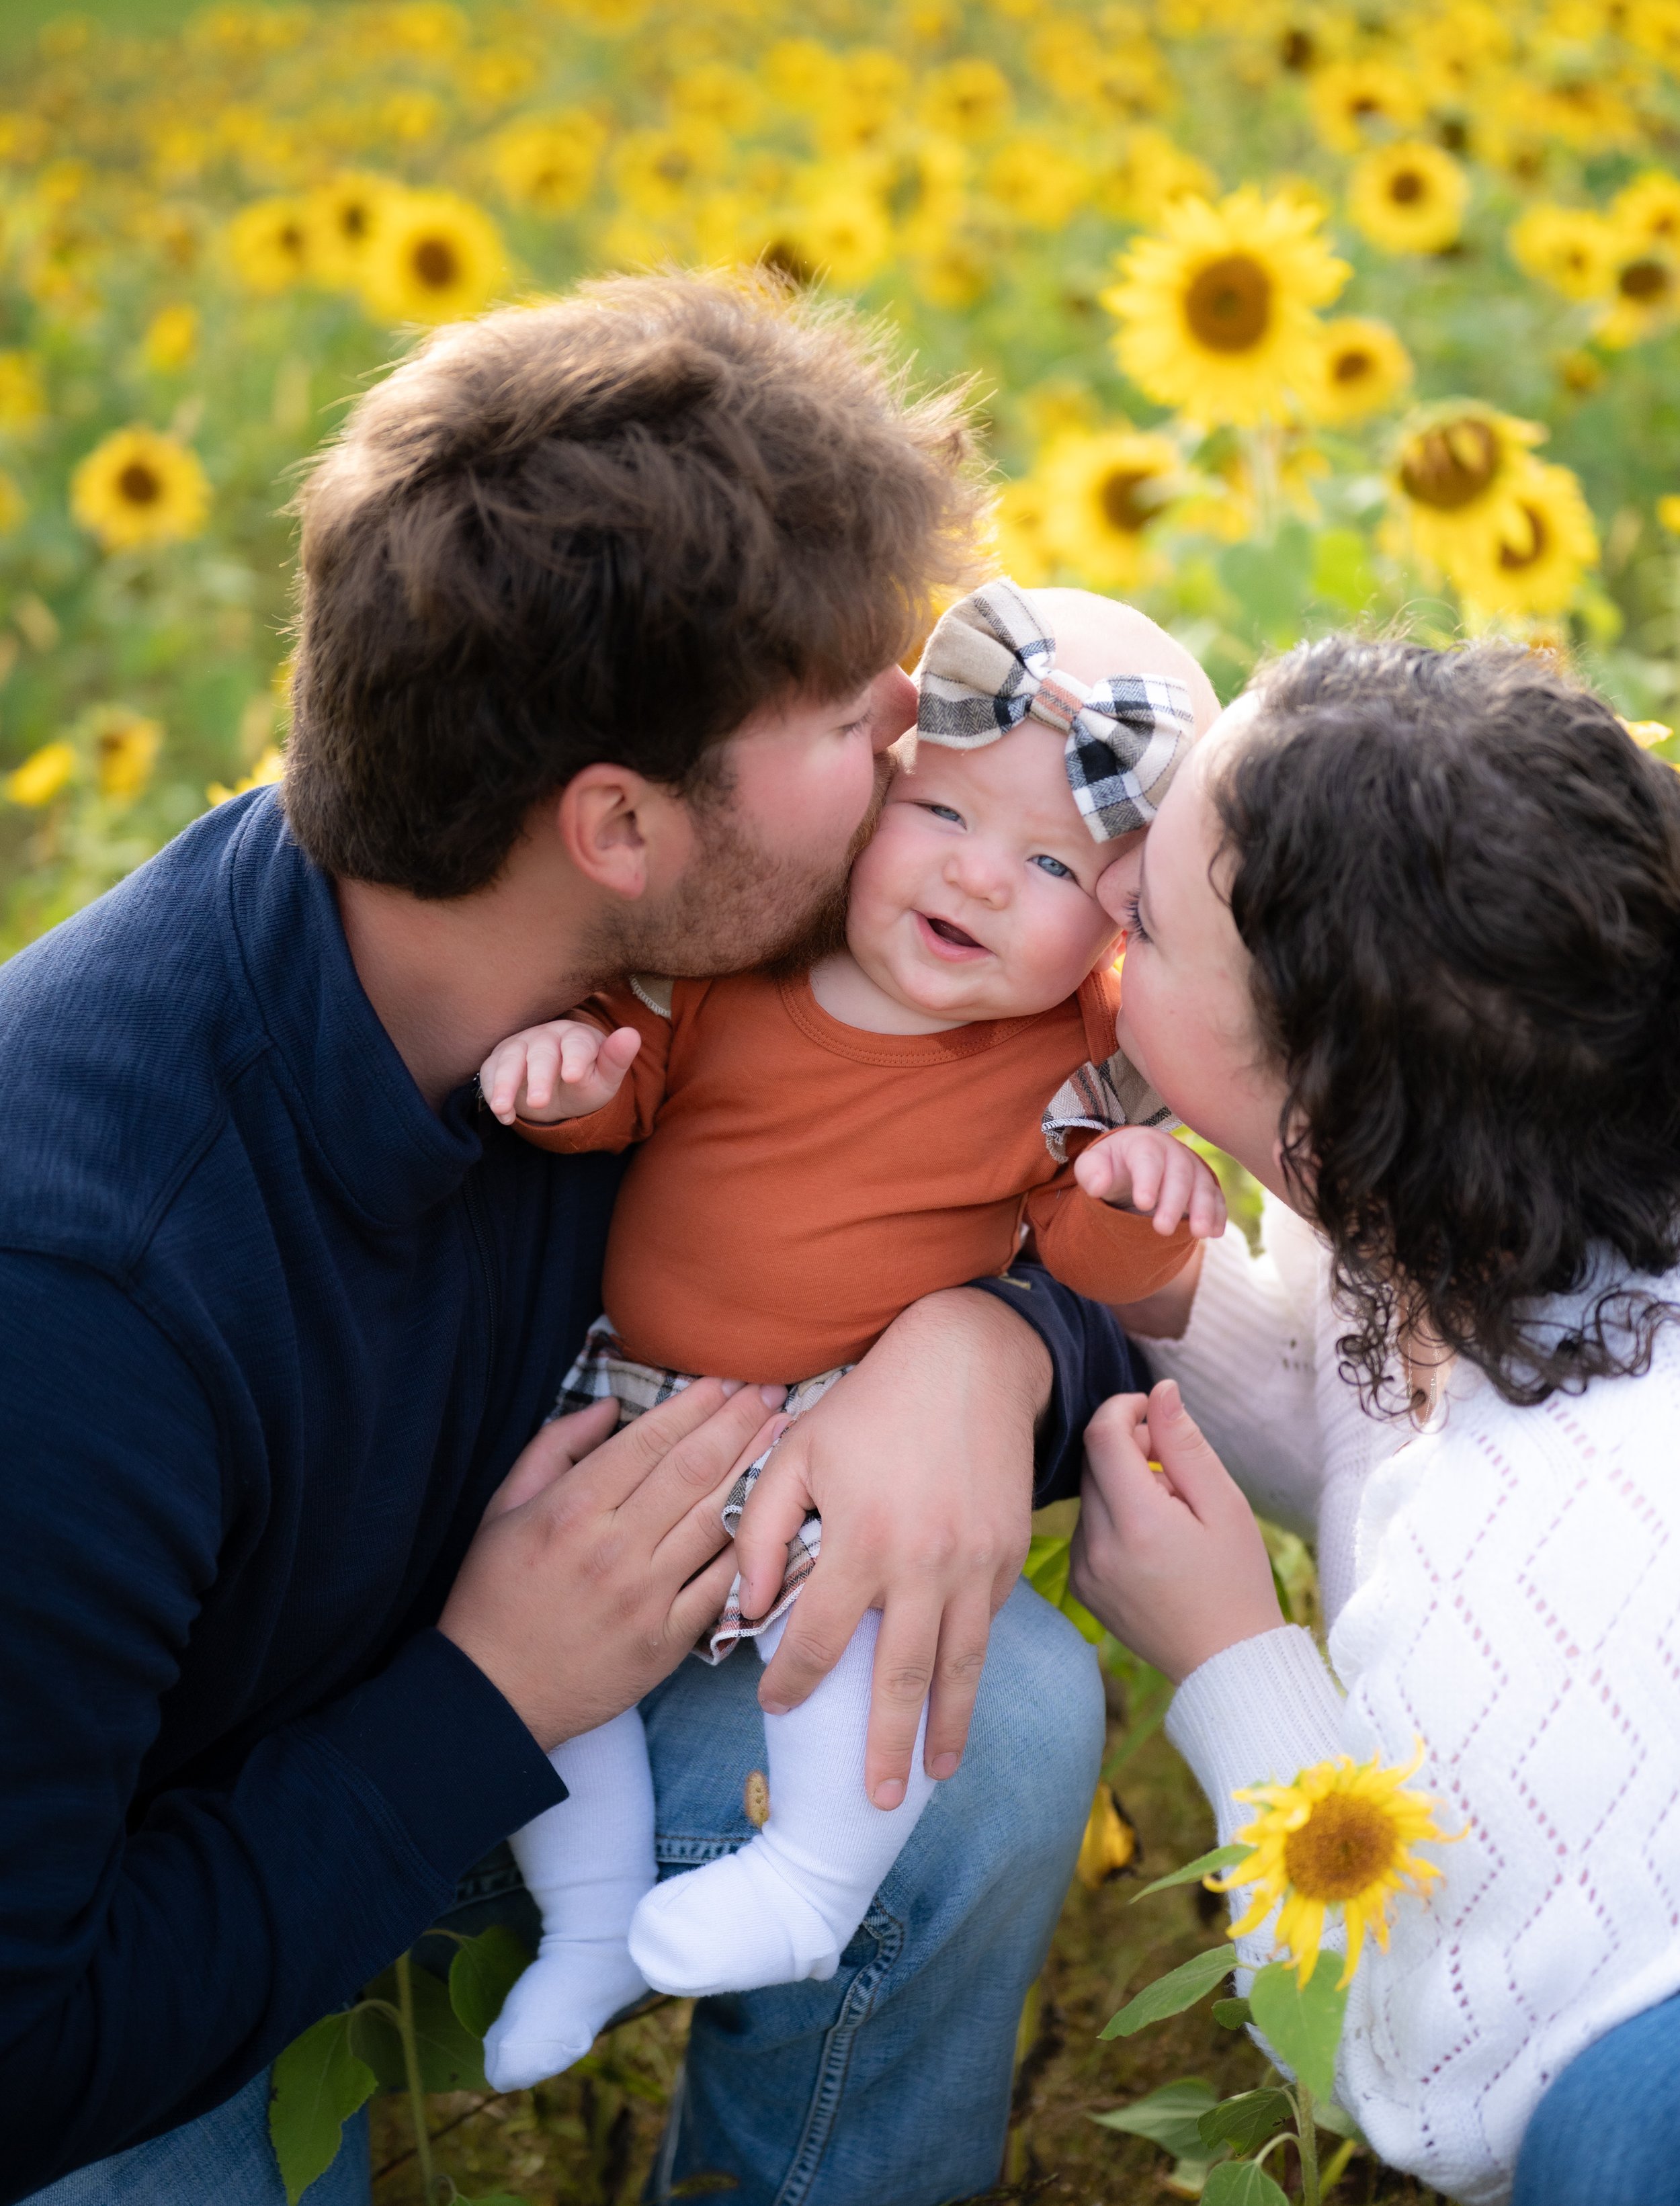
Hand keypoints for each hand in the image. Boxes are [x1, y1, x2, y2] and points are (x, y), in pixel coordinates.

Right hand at [440, 1380, 785, 1750]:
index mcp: (571, 1510)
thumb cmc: (492, 1597)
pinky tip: (777, 1511)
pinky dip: (752, 1545)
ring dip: (755, 1469)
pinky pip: (721, 1583)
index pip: (648, 1442)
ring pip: (716, 1519)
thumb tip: (609, 1406)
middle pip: (693, 1471)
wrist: (492, 1698)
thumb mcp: (501, 1511)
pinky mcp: (667, 1639)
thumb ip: (553, 1449)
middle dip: (736, 1423)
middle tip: (769, 1391)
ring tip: (781, 1433)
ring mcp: (646, 1596)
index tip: (723, 1381)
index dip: (693, 1406)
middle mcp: (614, 1547)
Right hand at [479, 1019, 641, 1125]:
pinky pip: (490, 1072)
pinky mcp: (498, 1060)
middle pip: (541, 1054)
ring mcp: (519, 1046)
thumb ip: (616, 1059)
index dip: (575, 1059)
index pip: (576, 1045)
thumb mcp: (605, 1078)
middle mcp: (546, 1036)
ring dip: (504, 1085)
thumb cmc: (586, 1080)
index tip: (573, 1077)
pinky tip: (503, 1115)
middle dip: (538, 1078)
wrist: (559, 1086)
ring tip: (503, 1109)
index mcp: (576, 1037)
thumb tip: (631, 1035)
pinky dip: (491, 1091)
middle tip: (539, 1103)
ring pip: (509, 1060)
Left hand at [732, 1289, 1048, 1806]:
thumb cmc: (869, 1405)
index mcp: (862, 1543)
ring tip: (932, 1775)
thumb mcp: (797, 1451)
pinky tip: (957, 1693)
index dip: (791, 1684)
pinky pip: (988, 1623)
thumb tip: (750, 1603)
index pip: (818, 1641)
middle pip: (900, 1680)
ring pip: (961, 1666)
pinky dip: (973, 1665)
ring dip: (947, 1727)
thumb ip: (760, 1527)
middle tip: (874, 1801)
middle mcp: (925, 1566)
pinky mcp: (1010, 1555)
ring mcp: (976, 1565)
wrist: (969, 1362)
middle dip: (886, 1748)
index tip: (773, 1707)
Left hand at [1069, 1379, 1282, 1683]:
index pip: (1101, 1434)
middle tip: (1176, 1471)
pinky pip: (1087, 1527)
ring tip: (1171, 1514)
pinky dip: (1113, 1517)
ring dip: (1121, 1484)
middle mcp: (1097, 1545)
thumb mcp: (1224, 1505)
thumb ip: (1184, 1444)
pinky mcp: (1081, 1585)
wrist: (1226, 1663)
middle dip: (1128, 1446)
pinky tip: (1153, 1542)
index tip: (1153, 1411)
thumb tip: (1159, 1391)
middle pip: (1093, 1461)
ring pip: (1089, 1493)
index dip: (1125, 1408)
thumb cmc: (1236, 1581)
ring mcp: (1083, 1569)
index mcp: (1137, 1522)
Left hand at [1075, 1126, 1226, 1239]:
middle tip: (1162, 1229)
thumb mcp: (1092, 1165)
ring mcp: (1193, 1168)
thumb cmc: (1110, 1166)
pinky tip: (1216, 1233)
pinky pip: (1217, 1198)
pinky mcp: (1205, 1186)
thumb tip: (1099, 1185)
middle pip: (1179, 1174)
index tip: (1143, 1204)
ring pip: (1203, 1185)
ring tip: (1201, 1233)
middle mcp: (1173, 1152)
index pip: (1148, 1159)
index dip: (1147, 1180)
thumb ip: (1090, 1172)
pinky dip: (1218, 1214)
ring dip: (1204, 1209)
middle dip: (1174, 1202)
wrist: (1132, 1164)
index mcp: (1144, 1143)